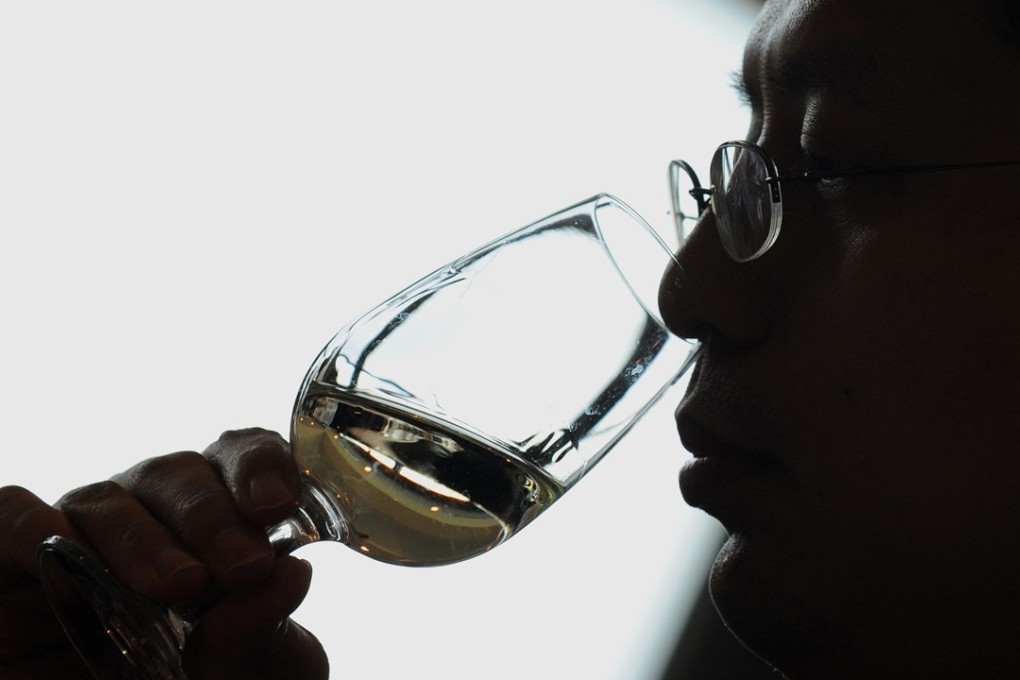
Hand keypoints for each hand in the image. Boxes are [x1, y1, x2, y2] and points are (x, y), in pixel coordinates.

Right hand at [0, 428, 328, 679]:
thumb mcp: (249, 663)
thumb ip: (260, 622)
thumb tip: (291, 574)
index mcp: (214, 516)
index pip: (238, 457)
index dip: (259, 465)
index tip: (279, 503)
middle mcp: (148, 510)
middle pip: (176, 475)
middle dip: (213, 518)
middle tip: (244, 567)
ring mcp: (80, 530)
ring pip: (106, 501)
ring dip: (144, 538)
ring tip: (182, 586)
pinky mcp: (12, 560)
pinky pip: (12, 513)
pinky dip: (30, 523)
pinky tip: (60, 548)